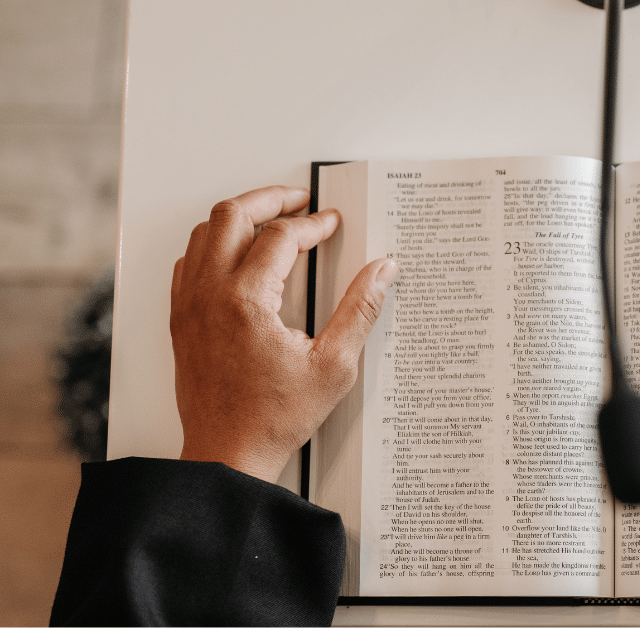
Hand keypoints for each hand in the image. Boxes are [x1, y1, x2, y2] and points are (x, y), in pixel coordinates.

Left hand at [171, 186, 397, 481]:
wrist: (229, 452)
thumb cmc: (274, 417)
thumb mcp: (334, 365)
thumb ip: (360, 310)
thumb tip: (381, 272)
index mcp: (246, 301)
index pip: (281, 237)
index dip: (313, 224)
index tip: (331, 224)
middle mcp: (210, 295)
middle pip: (232, 215)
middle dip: (270, 199)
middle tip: (299, 201)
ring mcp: (190, 305)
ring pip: (205, 232)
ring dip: (240, 217)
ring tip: (271, 219)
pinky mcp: (181, 319)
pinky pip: (189, 261)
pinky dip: (214, 244)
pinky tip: (237, 254)